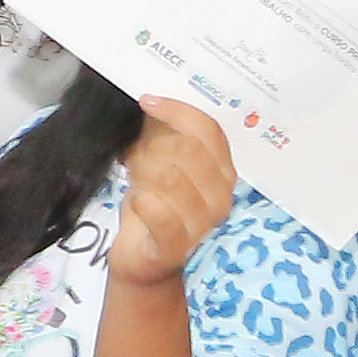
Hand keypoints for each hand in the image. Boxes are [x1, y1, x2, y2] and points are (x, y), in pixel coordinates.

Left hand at [108, 97, 240, 285]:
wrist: (143, 259)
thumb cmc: (154, 207)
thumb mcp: (160, 164)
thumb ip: (163, 134)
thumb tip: (153, 96)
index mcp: (221, 172)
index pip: (208, 130)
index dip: (177, 110)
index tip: (146, 100)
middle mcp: (220, 196)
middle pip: (188, 149)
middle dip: (153, 147)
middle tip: (137, 160)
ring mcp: (202, 224)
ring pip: (170, 176)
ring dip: (143, 173)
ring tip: (136, 182)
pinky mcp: (176, 246)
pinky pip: (160, 213)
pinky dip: (141, 200)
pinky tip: (137, 199)